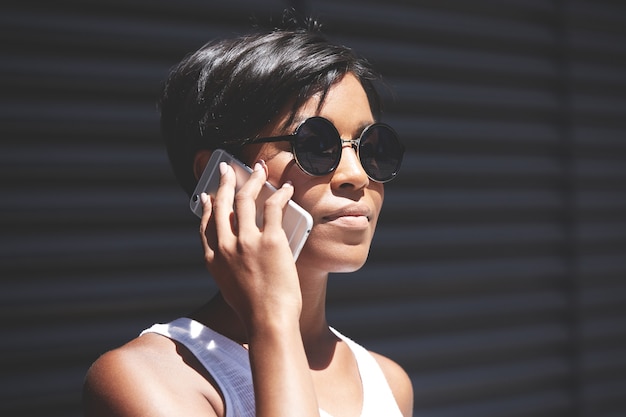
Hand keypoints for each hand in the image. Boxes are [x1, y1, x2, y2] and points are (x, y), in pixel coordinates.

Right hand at [199, 161, 301, 331]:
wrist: (268, 322)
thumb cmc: (255, 311)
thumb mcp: (231, 289)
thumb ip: (231, 268)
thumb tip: (242, 254)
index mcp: (214, 260)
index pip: (206, 226)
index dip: (208, 207)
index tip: (210, 196)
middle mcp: (225, 247)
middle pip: (221, 204)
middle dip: (224, 182)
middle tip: (228, 170)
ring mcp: (246, 242)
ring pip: (245, 199)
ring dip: (252, 180)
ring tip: (259, 170)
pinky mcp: (270, 241)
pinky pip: (273, 208)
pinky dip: (280, 194)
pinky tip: (285, 189)